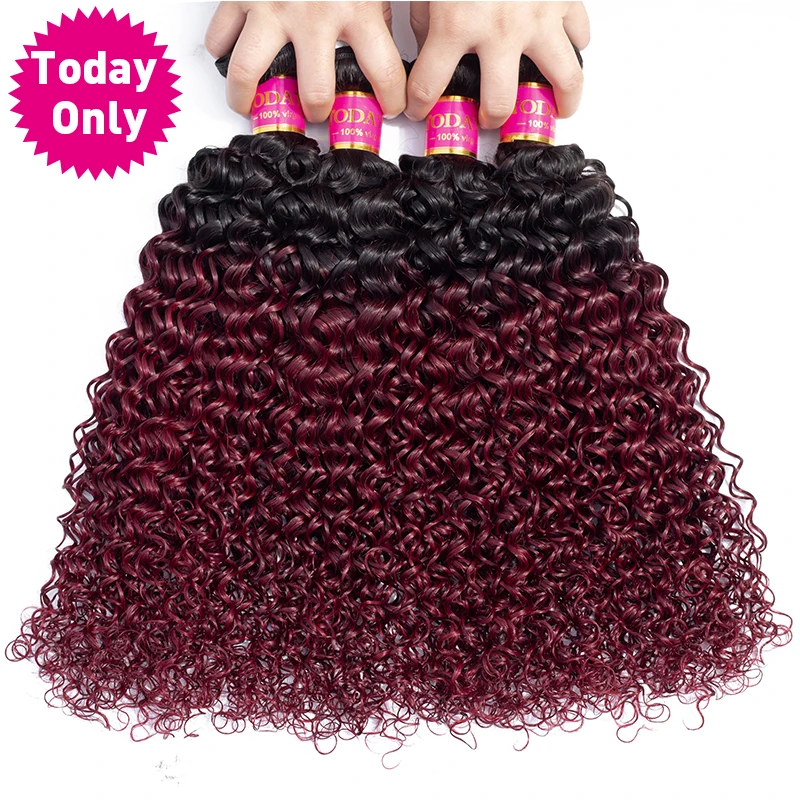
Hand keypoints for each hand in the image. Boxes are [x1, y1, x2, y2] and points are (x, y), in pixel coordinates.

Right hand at [205, 1, 406, 121]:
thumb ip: (376, 6)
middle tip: (316, 111)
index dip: (392, 99)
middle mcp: (313, 16)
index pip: (384, 71)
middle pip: (316, 90)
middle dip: (317, 110)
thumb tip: (384, 39)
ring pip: (251, 73)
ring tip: (249, 104)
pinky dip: (220, 46)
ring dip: (247, 96)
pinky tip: (227, 51)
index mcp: (356, 8)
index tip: (392, 108)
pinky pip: (221, 33)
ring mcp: (272, 8)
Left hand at [407, 1, 589, 127]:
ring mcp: (538, 19)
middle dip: (489, 118)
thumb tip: (431, 48)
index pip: (429, 87)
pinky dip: (576, 46)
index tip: (420, 109)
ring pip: (562, 80)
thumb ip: (428, 19)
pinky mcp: (565, 0)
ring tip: (555, 107)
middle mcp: (499, 31)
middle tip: (486, 117)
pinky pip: (581, 35)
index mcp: (455, 25)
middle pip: (499, 103)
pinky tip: (566, 49)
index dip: (419, 105)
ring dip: (560, 101)